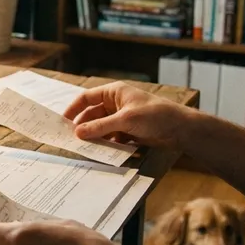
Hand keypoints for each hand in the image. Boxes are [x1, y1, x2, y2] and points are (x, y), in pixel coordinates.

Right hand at [63, 81, 193, 148]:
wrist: (181, 130)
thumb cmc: (156, 116)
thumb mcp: (125, 120)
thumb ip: (100, 127)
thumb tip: (77, 133)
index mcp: (114, 92)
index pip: (87, 98)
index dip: (74, 109)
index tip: (63, 122)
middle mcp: (116, 104)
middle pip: (92, 115)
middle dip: (84, 127)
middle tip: (72, 140)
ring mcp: (122, 118)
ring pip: (101, 128)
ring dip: (95, 137)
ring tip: (86, 148)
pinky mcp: (128, 131)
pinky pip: (111, 137)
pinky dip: (106, 143)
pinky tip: (102, 151)